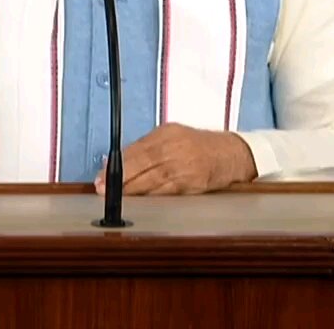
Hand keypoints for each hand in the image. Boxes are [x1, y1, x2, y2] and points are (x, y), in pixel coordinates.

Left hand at [94, 123, 257, 195]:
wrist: (231, 154)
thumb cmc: (198, 146)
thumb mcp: (173, 137)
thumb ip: (147, 148)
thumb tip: (118, 162)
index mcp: (166, 133)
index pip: (135, 149)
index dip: (116, 164)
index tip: (101, 175)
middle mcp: (174, 147)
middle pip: (140, 163)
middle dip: (119, 179)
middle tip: (102, 189)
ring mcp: (183, 165)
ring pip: (150, 180)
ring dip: (131, 191)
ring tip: (116, 198)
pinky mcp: (191, 183)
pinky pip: (165, 192)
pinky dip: (150, 197)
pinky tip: (139, 202)